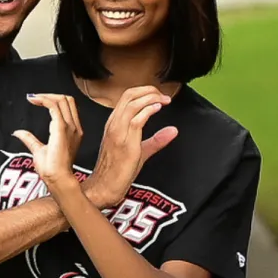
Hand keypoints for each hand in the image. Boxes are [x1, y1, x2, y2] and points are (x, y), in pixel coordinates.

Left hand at [12, 94, 82, 187]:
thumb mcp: (39, 151)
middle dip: (50, 95)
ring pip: (62, 100)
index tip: (38, 100)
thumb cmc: (52, 169)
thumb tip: (18, 132)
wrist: (58, 179)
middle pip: (67, 100)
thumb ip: (30, 139)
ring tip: (33, 98)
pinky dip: (44, 100)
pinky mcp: (61, 129)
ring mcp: (70, 127)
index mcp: (73, 131)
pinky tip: (33, 100)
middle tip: (35, 97)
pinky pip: (54, 107)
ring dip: (46, 96)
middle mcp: (74, 127)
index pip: (68, 107)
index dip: (54, 99)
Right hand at [83, 86, 177, 209]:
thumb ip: (156, 139)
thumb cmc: (117, 171)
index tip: (160, 96)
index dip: (145, 92)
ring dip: (151, 98)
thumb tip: (173, 130)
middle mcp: (113, 124)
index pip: (127, 97)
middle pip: (129, 95)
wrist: (104, 187)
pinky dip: (148, 110)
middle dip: (149, 90)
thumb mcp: (140, 151)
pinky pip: (136, 119)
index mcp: (114, 123)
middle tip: (164, 95)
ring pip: (132, 103)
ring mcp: (117, 132)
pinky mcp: (124, 142)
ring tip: (164, 100)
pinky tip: (158, 108)